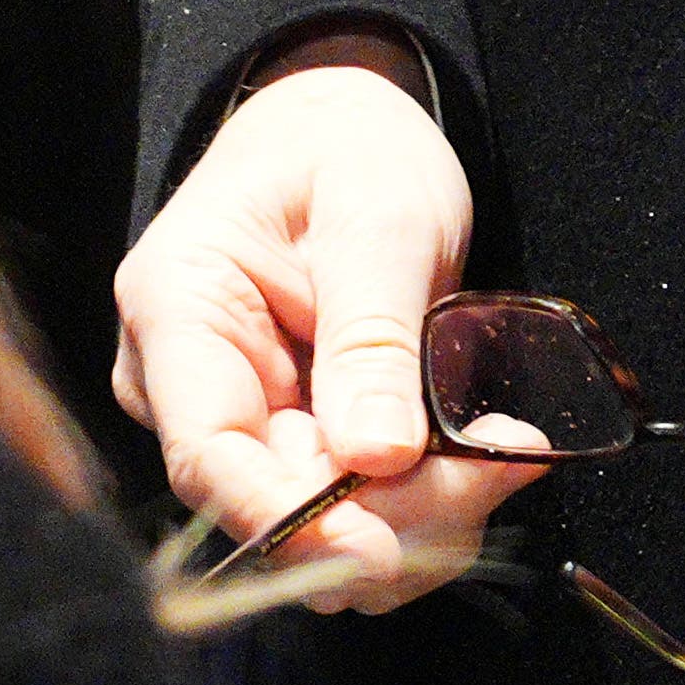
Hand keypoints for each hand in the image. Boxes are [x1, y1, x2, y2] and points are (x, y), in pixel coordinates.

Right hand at [109, 41, 548, 609]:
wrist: (345, 132)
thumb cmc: (350, 149)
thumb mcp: (380, 217)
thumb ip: (373, 334)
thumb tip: (376, 458)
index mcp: (176, 308)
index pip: (208, 453)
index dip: (290, 520)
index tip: (379, 552)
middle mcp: (183, 383)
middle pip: (274, 503)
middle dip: (392, 512)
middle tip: (505, 463)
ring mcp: (237, 420)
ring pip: (319, 525)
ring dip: (422, 512)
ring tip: (508, 449)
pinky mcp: (291, 443)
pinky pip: (352, 506)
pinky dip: (426, 497)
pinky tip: (486, 453)